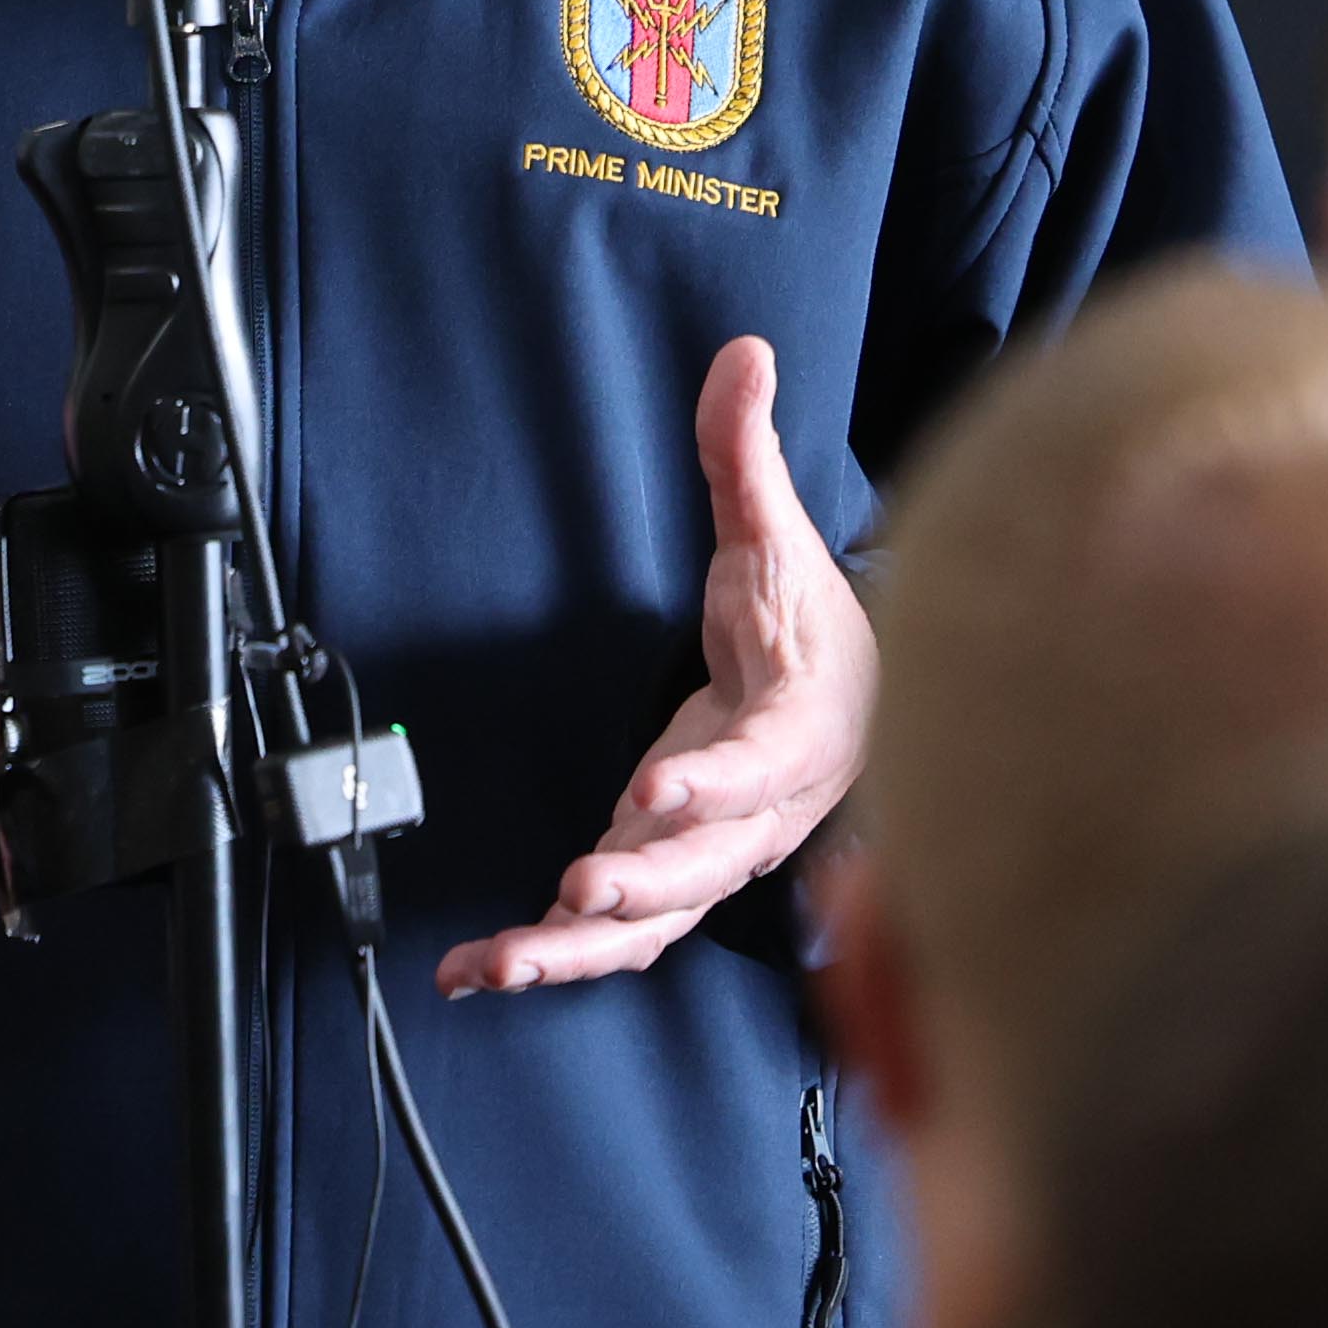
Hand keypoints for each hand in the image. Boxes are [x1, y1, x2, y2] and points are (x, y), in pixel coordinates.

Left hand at [446, 338, 864, 994]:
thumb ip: (746, 454)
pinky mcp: (666, 881)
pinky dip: (549, 958)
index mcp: (797, 735)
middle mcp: (759, 818)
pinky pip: (613, 938)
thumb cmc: (810, 633)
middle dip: (643, 881)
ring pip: (653, 924)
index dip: (712, 784)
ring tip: (501, 964)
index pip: (760, 767)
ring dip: (576, 950)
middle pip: (706, 867)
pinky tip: (477, 972)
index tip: (656, 786)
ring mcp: (709, 861)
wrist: (850, 713)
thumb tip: (742, 356)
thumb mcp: (777, 537)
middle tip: (581, 882)